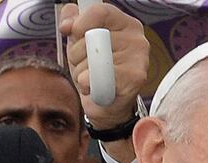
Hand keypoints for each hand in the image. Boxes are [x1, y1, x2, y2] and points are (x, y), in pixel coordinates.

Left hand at [60, 3, 148, 134]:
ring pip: (94, 58)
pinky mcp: (135, 79)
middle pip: (93, 35)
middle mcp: (137, 39)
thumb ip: (72, 21)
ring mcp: (139, 59)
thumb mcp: (79, 41)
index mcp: (125, 24)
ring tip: (92, 78)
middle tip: (85, 64)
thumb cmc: (95, 71)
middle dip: (78, 52)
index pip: (100, 11)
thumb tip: (67, 23)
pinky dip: (89, 85)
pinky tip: (96, 88)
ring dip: (82, 71)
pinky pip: (100, 77)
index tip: (71, 33)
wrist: (107, 106)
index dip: (79, 23)